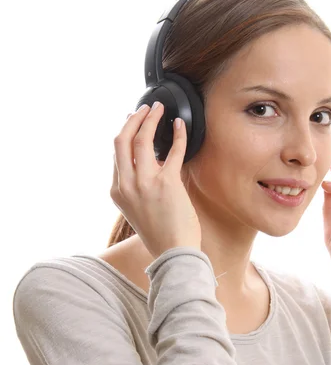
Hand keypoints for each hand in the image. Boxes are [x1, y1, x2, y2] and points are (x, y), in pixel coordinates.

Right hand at [110, 102, 201, 259]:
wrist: (174, 254)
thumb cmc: (161, 235)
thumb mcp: (136, 210)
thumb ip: (136, 187)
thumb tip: (148, 164)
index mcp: (117, 192)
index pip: (115, 155)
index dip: (124, 135)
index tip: (132, 124)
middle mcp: (127, 185)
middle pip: (121, 141)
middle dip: (132, 120)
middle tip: (144, 110)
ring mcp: (145, 183)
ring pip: (140, 139)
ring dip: (149, 119)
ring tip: (158, 110)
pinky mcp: (167, 182)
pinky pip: (172, 150)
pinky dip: (178, 134)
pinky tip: (180, 125)